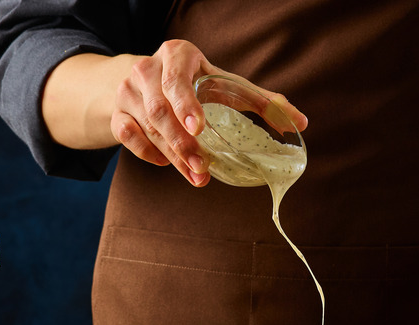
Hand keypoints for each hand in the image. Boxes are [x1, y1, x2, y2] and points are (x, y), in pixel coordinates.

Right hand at [111, 39, 307, 185]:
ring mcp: (128, 91)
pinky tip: (168, 163)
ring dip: (172, 155)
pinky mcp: (117, 112)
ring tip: (197, 175)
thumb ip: (262, 101)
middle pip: (160, 109)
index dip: (186, 105)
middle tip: (201, 166)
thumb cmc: (195, 82)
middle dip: (181, 142)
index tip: (199, 128)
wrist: (144, 80)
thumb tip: (301, 123)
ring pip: (146, 127)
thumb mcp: (225, 83)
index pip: (177, 80)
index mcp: (177, 55)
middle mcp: (147, 69)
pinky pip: (128, 137)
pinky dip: (147, 153)